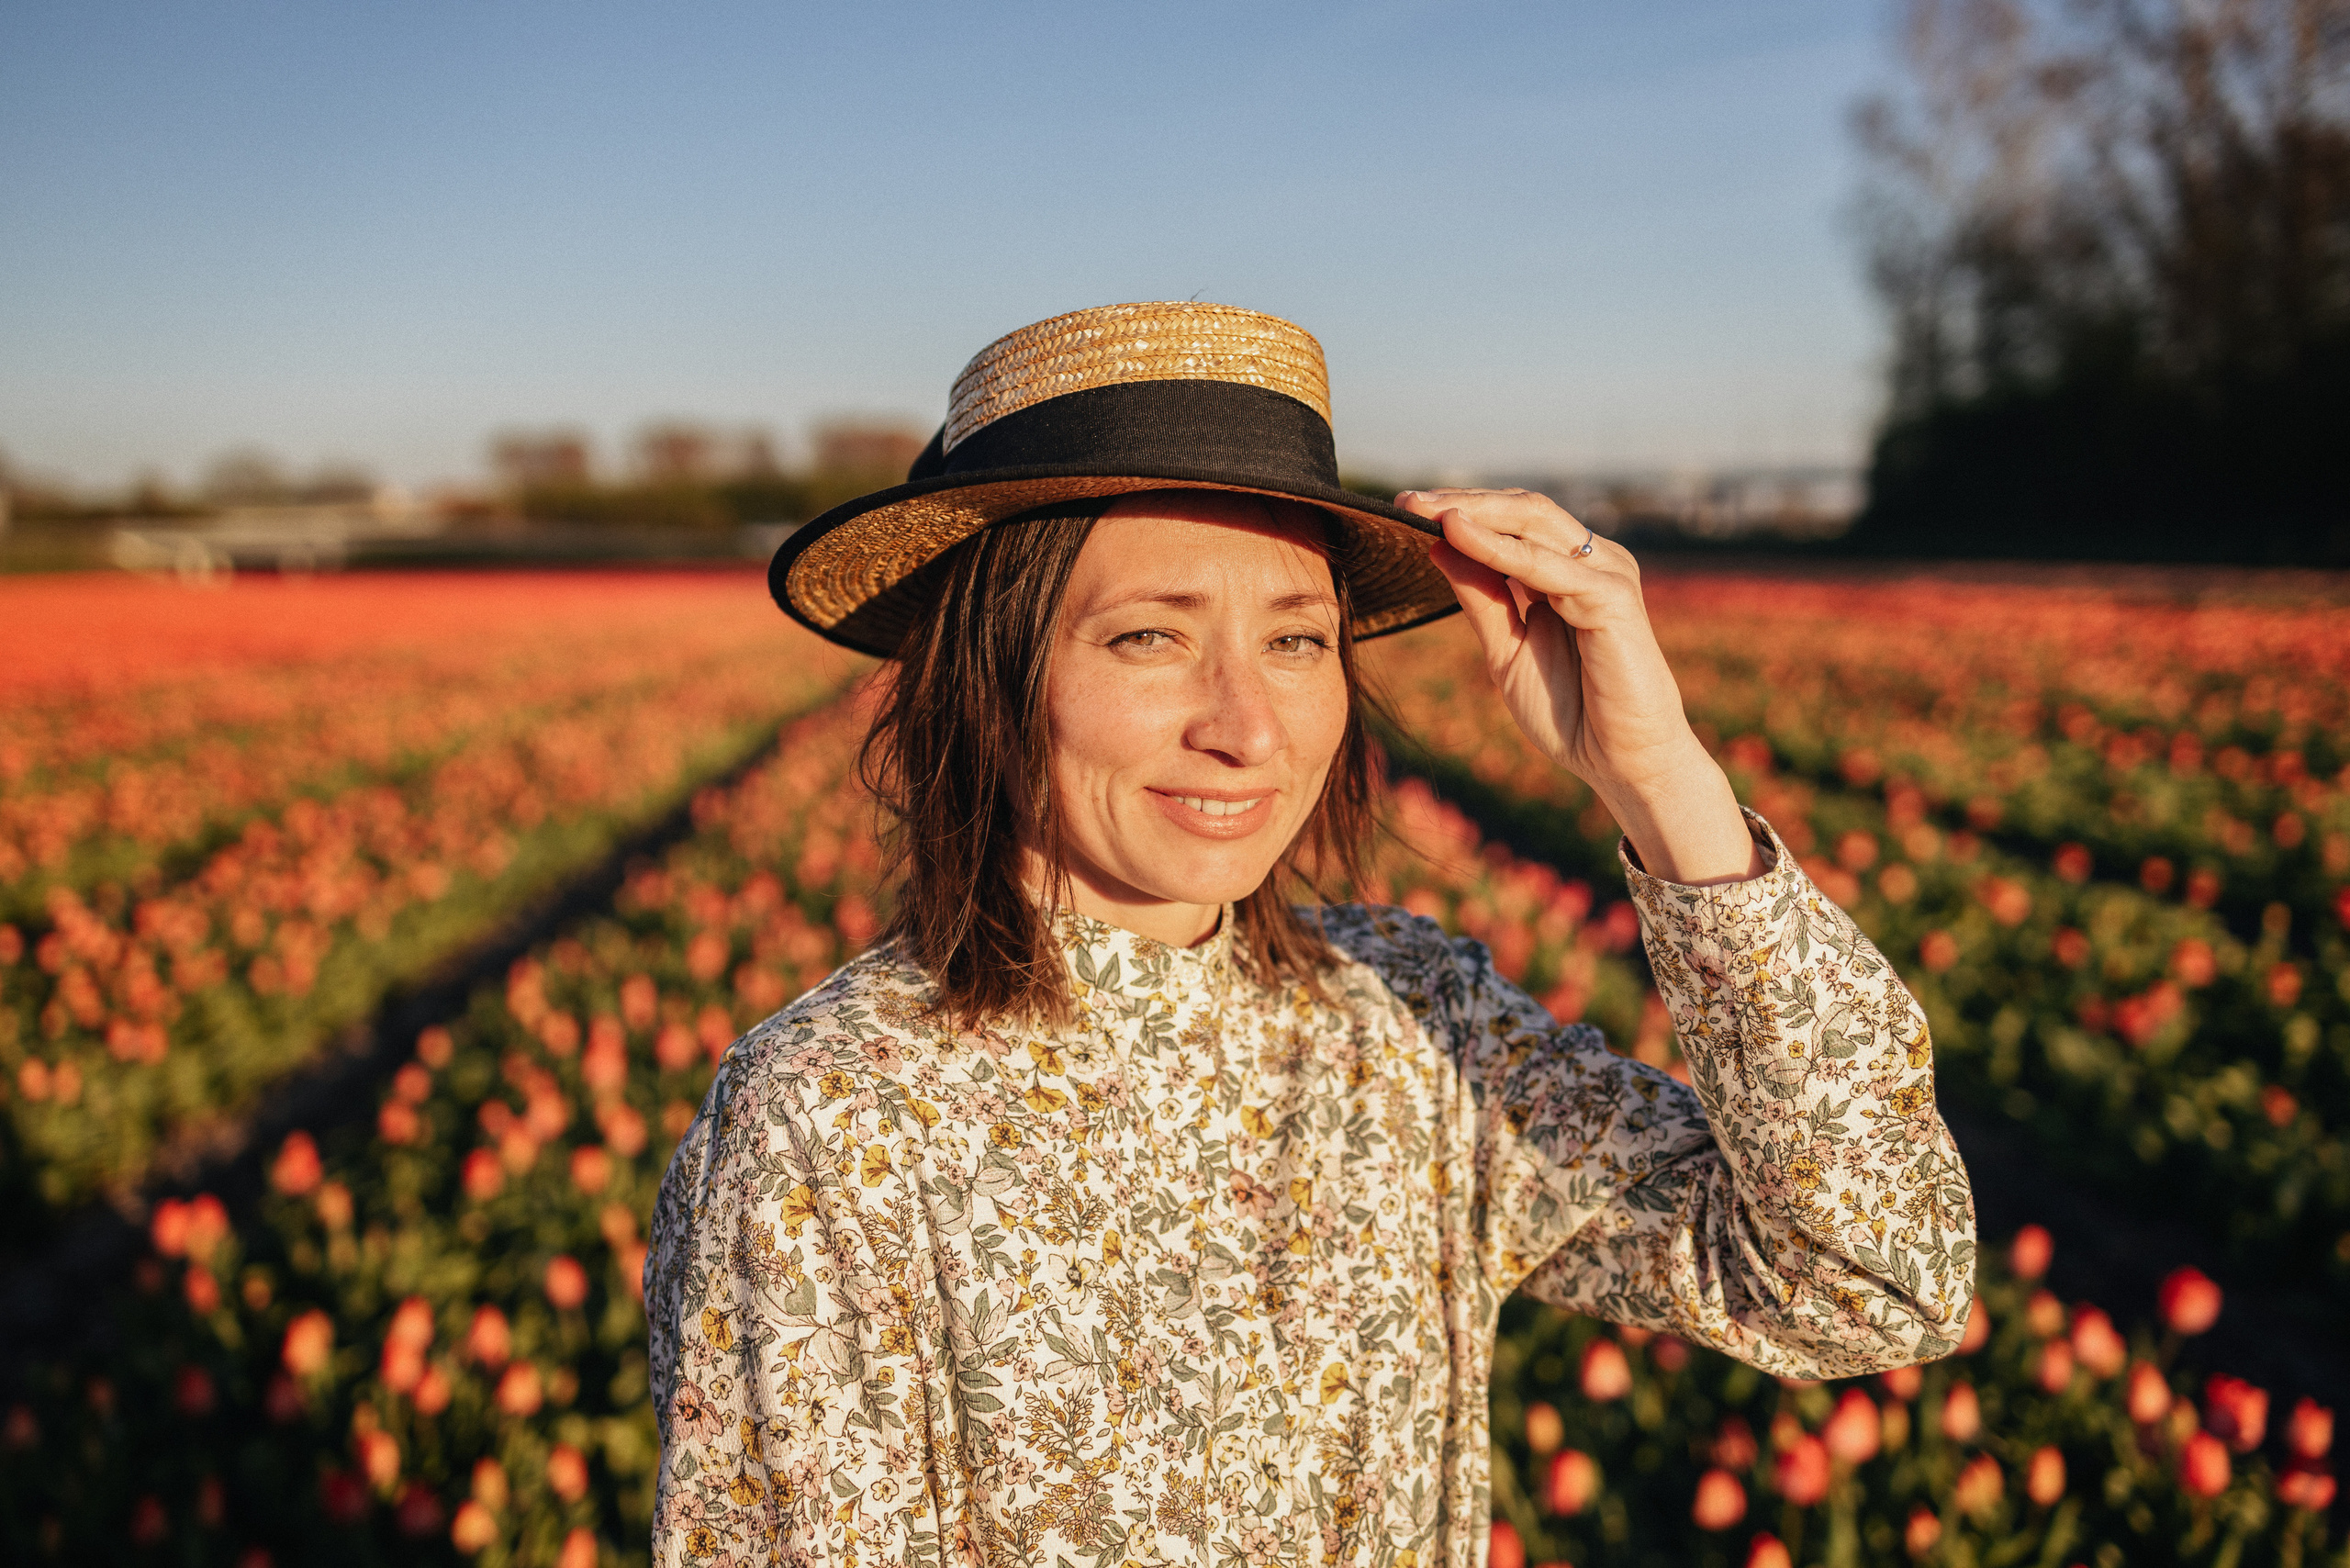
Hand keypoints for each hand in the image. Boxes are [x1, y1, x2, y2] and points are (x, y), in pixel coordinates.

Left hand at [1398, 488, 1763, 885]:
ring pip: (1534, 523)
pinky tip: (1458, 535)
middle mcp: (1592, 562)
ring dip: (1475, 514)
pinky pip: (1546, 567)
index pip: (1513, 522)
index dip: (1461, 510)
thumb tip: (1438, 545)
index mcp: (1569, 571)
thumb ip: (1481, 599)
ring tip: (1424, 510)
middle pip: (1524, 511)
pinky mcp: (1613, 598)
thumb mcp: (1506, 650)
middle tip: (1406, 500)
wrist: (1620, 763)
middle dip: (1462, 502)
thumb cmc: (1571, 711)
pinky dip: (1499, 549)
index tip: (1404, 507)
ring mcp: (1606, 574)